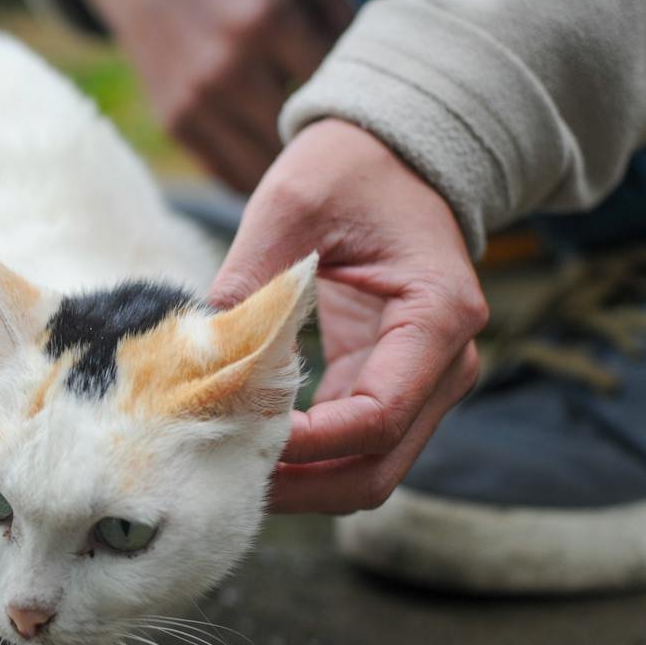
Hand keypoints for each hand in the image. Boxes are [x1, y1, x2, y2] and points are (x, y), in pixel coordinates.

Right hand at [74, 0, 351, 192]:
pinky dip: (260, 181)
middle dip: (331, 149)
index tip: (376, 113)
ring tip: (318, 168)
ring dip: (295, 175)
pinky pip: (231, 177)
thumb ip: (344, 17)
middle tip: (353, 152)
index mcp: (269, 17)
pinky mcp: (177, 125)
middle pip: (305, 140)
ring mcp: (198, 102)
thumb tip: (382, 81)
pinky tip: (279, 169)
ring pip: (268, 173)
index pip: (339, 90)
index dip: (363, 107)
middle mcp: (230, 66)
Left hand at [211, 119, 487, 514]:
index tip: (239, 436)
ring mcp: (426, 382)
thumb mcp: (294, 204)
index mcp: (437, 316)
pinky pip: (352, 446)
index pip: (377, 417)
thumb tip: (199, 348)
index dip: (308, 445)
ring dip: (302, 483)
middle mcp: (447, 362)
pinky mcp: (392, 384)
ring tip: (228, 469)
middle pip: (379, 468)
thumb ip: (252, 278)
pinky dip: (304, 458)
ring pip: (368, 470)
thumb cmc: (351, 170)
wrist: (396, 157)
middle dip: (303, 487)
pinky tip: (248, 445)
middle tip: (224, 480)